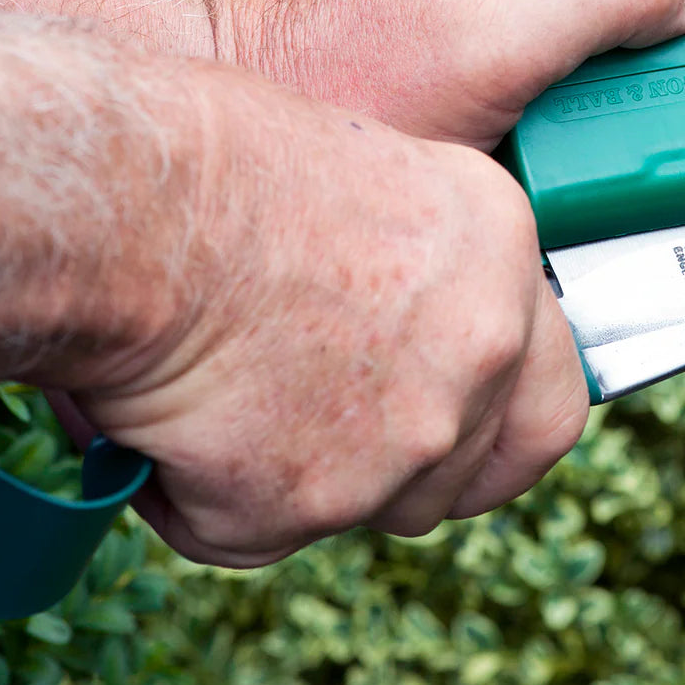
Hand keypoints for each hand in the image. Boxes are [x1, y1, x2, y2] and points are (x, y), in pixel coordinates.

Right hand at [49, 64, 585, 564]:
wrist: (135, 202)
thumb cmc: (222, 156)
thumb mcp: (369, 173)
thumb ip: (421, 267)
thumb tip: (393, 324)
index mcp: (500, 248)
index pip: (550, 394)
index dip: (499, 421)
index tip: (459, 425)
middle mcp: (480, 347)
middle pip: (465, 469)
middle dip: (400, 464)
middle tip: (326, 430)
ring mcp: (406, 435)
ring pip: (366, 506)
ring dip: (306, 476)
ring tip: (224, 396)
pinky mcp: (311, 502)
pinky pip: (255, 529)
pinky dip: (207, 494)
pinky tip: (166, 420)